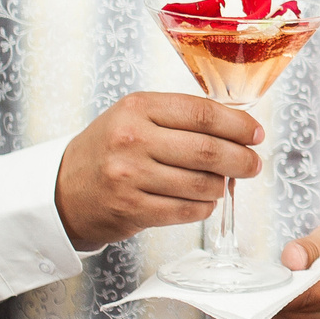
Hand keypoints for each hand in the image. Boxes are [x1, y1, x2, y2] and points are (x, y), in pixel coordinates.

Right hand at [55, 91, 262, 250]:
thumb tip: (240, 128)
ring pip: (202, 184)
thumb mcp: (136, 117)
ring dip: (222, 186)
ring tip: (222, 182)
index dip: (238, 125)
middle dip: (241, 160)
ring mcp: (130, 176)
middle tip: (253, 164)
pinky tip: (201, 200)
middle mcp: (132, 139)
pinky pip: (188, 210)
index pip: (202, 113)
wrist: (64, 190)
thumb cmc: (110, 149)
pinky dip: (204, 207)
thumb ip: (181, 117)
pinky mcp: (132, 209)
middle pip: (208, 150)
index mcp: (137, 108)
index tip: (255, 134)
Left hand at [258, 220, 319, 318]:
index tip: (262, 275)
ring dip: (264, 303)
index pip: (308, 295)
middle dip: (267, 292)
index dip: (281, 287)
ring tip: (262, 281)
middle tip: (254, 274)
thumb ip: (315, 244)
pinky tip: (269, 294)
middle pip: (287, 310)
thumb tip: (290, 259)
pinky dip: (267, 311)